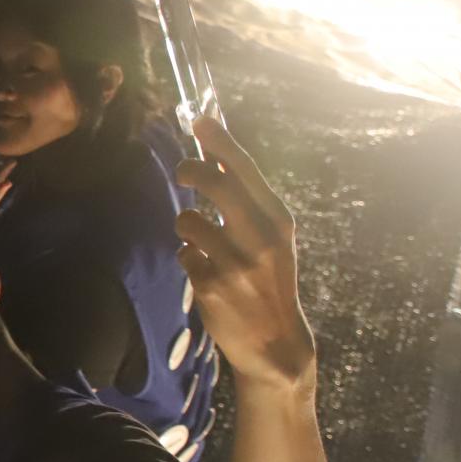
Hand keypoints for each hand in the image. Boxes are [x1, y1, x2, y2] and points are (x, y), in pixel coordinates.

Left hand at [175, 117, 315, 391]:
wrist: (276, 341)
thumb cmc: (270, 279)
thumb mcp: (273, 238)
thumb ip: (248, 200)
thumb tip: (216, 153)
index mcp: (278, 220)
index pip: (246, 171)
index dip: (219, 142)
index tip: (199, 120)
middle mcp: (260, 238)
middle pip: (214, 185)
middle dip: (190, 171)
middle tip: (183, 173)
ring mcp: (235, 263)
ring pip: (187, 220)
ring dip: (187, 228)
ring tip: (203, 244)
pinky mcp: (211, 286)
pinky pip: (182, 254)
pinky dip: (188, 258)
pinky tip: (205, 272)